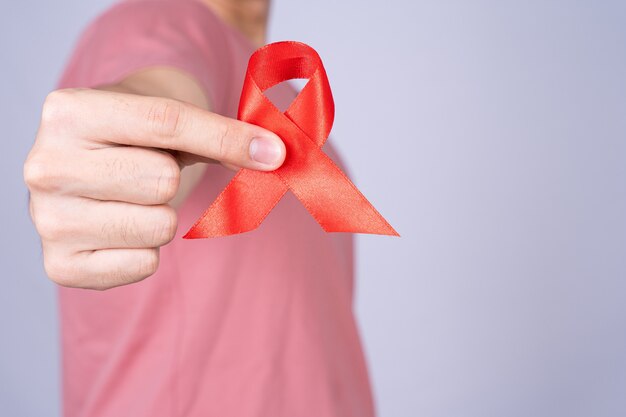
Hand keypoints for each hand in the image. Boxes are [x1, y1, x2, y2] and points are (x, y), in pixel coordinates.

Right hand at [24, 88, 285, 289]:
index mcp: (68, 112)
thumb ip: (221, 133)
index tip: (275, 153)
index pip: (166, 123)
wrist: (91, 163)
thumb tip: (276, 157)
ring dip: (161, 214)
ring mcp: (46, 219)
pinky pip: (145, 264)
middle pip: (162, 181)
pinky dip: (147, 249)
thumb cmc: (136, 137)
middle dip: (171, 177)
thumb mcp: (172, 117)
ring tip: (131, 198)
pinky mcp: (60, 265)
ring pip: (158, 226)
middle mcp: (44, 165)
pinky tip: (121, 227)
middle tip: (146, 170)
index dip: (228, 138)